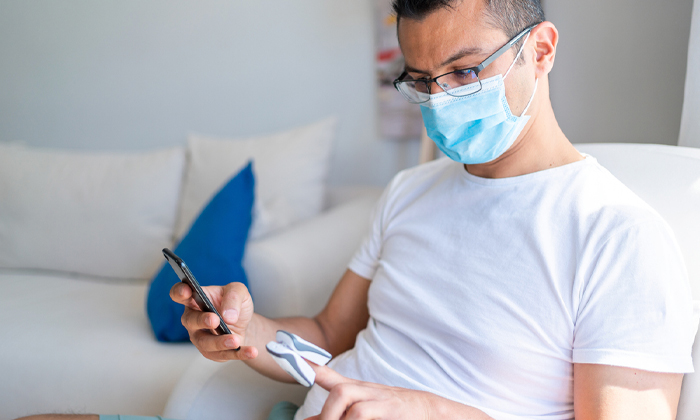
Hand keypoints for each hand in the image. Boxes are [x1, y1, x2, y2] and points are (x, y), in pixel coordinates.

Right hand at [170, 282, 257, 361]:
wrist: (244, 321)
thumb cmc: (234, 303)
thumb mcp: (239, 291)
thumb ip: (233, 296)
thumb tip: (228, 315)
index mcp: (195, 299)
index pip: (179, 294)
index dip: (179, 292)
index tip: (186, 291)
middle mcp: (194, 319)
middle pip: (190, 321)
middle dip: (202, 321)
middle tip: (214, 320)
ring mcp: (201, 337)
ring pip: (205, 343)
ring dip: (220, 342)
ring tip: (235, 340)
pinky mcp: (213, 352)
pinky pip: (224, 355)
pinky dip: (238, 354)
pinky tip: (250, 351)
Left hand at [304, 364, 432, 419]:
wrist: (428, 410)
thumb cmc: (391, 411)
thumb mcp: (362, 411)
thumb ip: (335, 414)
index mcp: (356, 389)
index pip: (327, 374)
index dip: (307, 365)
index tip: (285, 355)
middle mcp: (364, 390)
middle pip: (337, 389)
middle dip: (324, 412)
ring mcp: (377, 397)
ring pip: (344, 396)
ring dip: (332, 416)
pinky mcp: (389, 408)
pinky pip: (361, 412)